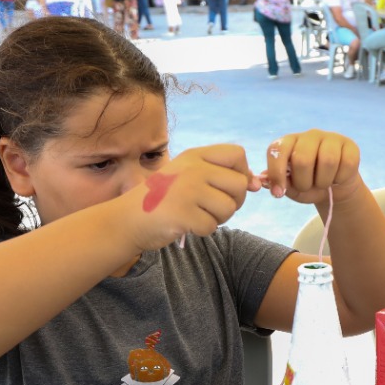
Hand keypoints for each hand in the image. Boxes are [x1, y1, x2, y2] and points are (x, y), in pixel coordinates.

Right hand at [125, 145, 259, 250]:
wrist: (127, 219)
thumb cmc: (163, 199)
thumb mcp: (188, 176)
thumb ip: (220, 176)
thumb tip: (257, 184)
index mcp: (195, 156)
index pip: (237, 154)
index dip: (242, 173)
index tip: (230, 188)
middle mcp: (193, 169)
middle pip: (239, 185)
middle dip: (233, 202)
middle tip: (212, 208)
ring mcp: (187, 190)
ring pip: (229, 208)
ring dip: (217, 218)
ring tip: (196, 215)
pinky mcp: (183, 214)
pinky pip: (212, 226)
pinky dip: (202, 231)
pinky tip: (186, 225)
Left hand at [260, 130, 361, 205]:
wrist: (335, 188)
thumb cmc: (308, 185)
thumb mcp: (290, 188)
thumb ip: (277, 183)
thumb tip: (263, 180)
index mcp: (288, 142)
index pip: (276, 151)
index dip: (276, 174)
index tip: (279, 193)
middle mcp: (308, 136)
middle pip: (302, 159)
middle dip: (304, 182)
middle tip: (308, 186)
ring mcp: (330, 138)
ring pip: (327, 161)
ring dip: (323, 182)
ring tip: (323, 184)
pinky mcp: (349, 145)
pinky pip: (347, 163)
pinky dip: (340, 178)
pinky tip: (338, 178)